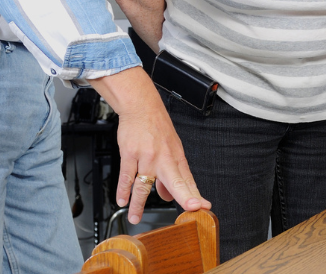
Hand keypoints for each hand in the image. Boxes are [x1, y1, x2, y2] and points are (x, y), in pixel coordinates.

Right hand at [89, 67, 210, 223]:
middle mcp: (164, 158)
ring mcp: (147, 156)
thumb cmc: (157, 128)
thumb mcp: (171, 149)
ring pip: (144, 184)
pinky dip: (123, 190)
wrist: (142, 107)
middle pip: (176, 180)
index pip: (188, 180)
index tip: (203, 207)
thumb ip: (171, 175)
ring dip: (139, 204)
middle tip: (192, 207)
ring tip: (135, 218)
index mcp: (176, 158)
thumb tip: (170, 197)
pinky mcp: (130, 154)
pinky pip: (127, 175)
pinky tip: (122, 201)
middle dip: (185, 195)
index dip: (195, 195)